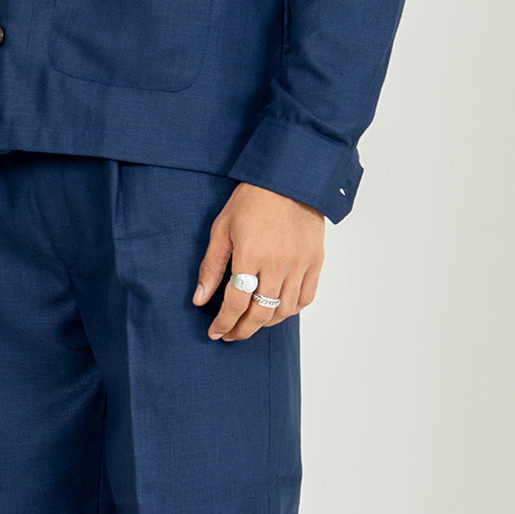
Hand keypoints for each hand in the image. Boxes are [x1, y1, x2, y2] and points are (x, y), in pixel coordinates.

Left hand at [193, 182, 324, 340]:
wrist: (287, 179)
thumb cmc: (251, 200)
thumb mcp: (222, 228)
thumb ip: (211, 266)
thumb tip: (199, 300)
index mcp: (250, 253)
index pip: (236, 303)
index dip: (223, 323)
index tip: (215, 332)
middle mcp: (277, 263)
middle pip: (260, 314)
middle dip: (242, 330)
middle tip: (231, 334)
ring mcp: (299, 264)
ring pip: (284, 311)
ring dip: (265, 323)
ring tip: (251, 321)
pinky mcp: (315, 261)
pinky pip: (305, 298)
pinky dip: (291, 310)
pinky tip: (277, 308)